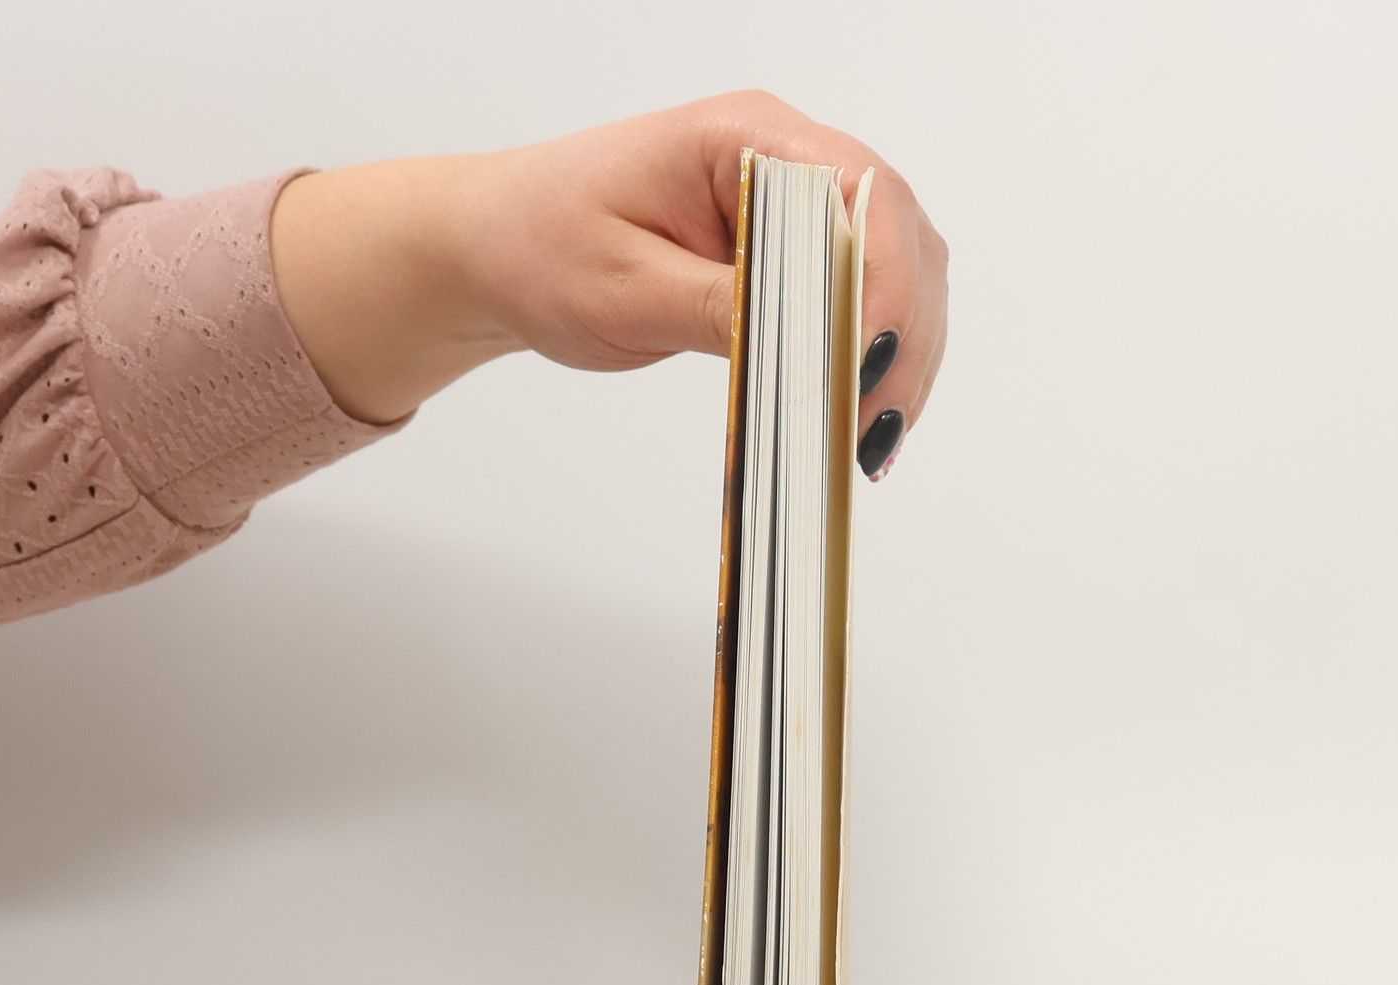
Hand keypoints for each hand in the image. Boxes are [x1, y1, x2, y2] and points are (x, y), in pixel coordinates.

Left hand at [269, 93, 948, 478]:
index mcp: (743, 138)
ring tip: (875, 433)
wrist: (496, 247)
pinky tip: (864, 409)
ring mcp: (793, 202)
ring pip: (896, 266)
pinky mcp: (791, 249)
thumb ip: (722, 308)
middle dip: (901, 331)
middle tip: (876, 423)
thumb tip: (809, 344)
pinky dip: (874, 352)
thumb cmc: (542, 246)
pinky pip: (863, 293)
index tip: (865, 366)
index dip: (880, 284)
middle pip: (896, 231)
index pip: (856, 195)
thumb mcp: (625, 290)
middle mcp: (784, 156)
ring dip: (900, 348)